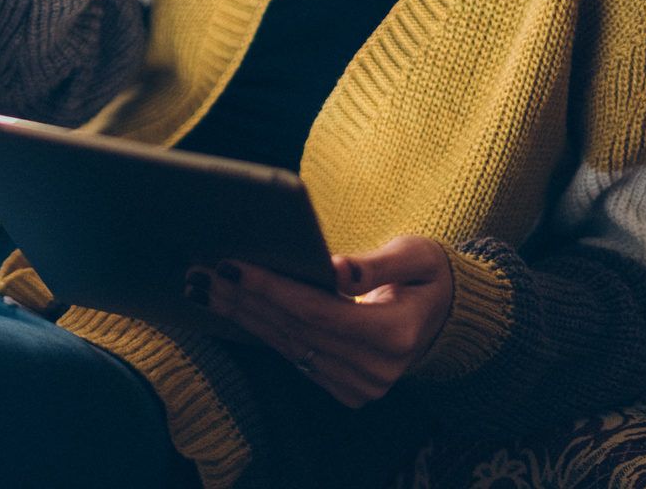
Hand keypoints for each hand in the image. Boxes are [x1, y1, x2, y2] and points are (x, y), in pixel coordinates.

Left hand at [186, 236, 455, 407]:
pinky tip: (232, 307)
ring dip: (243, 315)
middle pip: (296, 330)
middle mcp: (377, 369)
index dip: (272, 288)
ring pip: (289, 346)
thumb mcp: (416, 255)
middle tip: (200, 272)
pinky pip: (295, 356)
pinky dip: (262, 330)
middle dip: (245, 299)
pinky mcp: (347, 389)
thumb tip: (333, 269)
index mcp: (396, 335)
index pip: (319, 312)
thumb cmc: (427, 274)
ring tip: (204, 287)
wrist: (445, 315)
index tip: (232, 265)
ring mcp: (361, 386)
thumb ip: (375, 263)